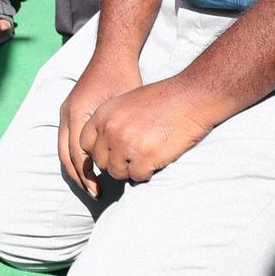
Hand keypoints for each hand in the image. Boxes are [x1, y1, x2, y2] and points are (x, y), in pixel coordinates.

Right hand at [58, 47, 142, 196]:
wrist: (111, 54)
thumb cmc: (121, 78)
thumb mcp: (122, 106)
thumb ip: (116, 132)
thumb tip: (118, 161)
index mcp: (77, 113)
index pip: (77, 154)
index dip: (87, 175)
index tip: (99, 190)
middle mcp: (67, 114)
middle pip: (65, 154)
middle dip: (78, 176)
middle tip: (94, 193)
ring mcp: (66, 112)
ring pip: (63, 148)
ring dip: (75, 168)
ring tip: (91, 184)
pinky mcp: (71, 111)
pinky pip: (66, 140)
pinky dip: (74, 156)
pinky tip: (89, 166)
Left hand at [80, 78, 213, 188]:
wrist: (189, 98)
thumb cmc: (161, 100)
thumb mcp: (125, 103)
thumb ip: (111, 123)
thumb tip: (104, 146)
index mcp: (102, 115)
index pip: (85, 144)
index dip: (99, 151)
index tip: (111, 152)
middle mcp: (110, 130)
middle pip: (101, 162)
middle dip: (115, 163)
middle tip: (133, 156)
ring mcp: (126, 144)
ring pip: (117, 173)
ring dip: (131, 169)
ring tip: (145, 156)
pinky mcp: (145, 157)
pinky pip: (137, 177)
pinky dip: (146, 172)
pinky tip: (156, 158)